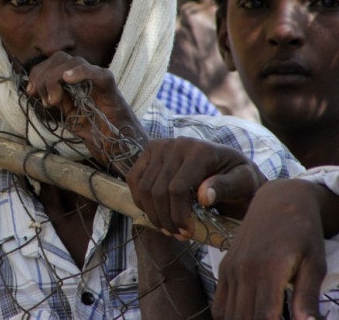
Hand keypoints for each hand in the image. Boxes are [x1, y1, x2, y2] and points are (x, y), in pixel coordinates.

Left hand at [25, 51, 147, 174]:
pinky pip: (95, 72)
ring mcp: (97, 78)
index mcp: (75, 79)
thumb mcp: (68, 113)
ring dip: (55, 78)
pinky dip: (80, 71)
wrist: (115, 146)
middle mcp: (86, 74)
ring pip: (73, 61)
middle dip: (43, 75)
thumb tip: (38, 87)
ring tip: (54, 100)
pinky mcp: (109, 86)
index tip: (29, 91)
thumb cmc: (94, 130)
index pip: (53, 63)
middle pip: (59, 58)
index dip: (37, 73)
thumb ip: (56, 98)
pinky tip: (67, 78)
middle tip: (44, 98)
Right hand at [127, 138, 265, 239]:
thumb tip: (203, 196)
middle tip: (178, 235)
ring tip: (169, 228)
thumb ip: (225, 187)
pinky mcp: (149, 151)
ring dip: (153, 214)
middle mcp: (177, 143)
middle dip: (166, 219)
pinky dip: (141, 201)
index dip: (178, 216)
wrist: (229, 167)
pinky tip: (156, 213)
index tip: (187, 234)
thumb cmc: (239, 179)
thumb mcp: (244, 184)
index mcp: (201, 151)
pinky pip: (134, 180)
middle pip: (158, 191)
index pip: (177, 189)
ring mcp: (160, 146)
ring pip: (144, 189)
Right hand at [212, 179, 332, 319]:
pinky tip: (248, 316)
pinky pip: (219, 303)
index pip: (264, 317)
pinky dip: (229, 316)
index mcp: (269, 270)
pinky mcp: (225, 267)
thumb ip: (307, 296)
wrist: (277, 201)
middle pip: (244, 319)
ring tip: (263, 319)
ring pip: (228, 314)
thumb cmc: (302, 232)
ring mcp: (231, 268)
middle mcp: (244, 270)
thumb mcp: (314, 263)